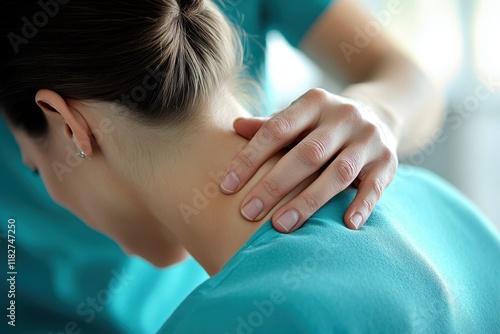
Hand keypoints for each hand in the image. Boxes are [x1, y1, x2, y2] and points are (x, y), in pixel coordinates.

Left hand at [220, 88, 397, 231]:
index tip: (227, 186)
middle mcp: (344, 116)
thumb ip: (271, 124)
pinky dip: (361, 205)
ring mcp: (368, 139)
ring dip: (308, 201)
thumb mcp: (300, 116)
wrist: (380, 113)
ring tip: (281, 226)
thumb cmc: (324, 123)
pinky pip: (374, 186)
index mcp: (315, 102)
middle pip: (306, 154)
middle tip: (248, 212)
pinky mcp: (388, 161)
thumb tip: (235, 126)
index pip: (277, 129)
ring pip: (337, 173)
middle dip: (274, 185)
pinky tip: (345, 225)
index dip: (250, 158)